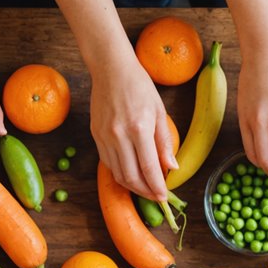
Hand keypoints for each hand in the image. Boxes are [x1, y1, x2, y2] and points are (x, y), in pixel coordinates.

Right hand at [90, 61, 176, 201]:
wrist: (111, 70)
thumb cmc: (139, 87)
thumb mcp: (159, 112)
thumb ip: (164, 142)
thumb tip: (171, 167)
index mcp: (139, 128)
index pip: (149, 168)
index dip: (157, 186)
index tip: (164, 197)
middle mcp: (119, 135)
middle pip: (131, 177)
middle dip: (145, 192)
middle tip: (156, 197)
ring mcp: (105, 137)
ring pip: (117, 173)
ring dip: (132, 186)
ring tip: (145, 188)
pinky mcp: (95, 136)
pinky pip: (108, 163)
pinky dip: (120, 173)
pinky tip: (131, 174)